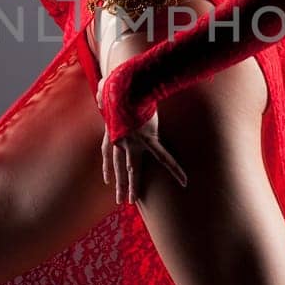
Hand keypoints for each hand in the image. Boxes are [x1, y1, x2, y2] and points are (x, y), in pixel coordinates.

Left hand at [96, 73, 186, 203]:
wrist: (125, 84)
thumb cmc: (117, 83)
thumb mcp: (106, 91)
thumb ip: (104, 96)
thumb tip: (101, 93)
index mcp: (112, 131)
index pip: (107, 153)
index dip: (108, 168)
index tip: (108, 181)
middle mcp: (121, 140)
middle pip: (119, 167)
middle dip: (120, 185)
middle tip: (120, 200)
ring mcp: (134, 142)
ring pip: (133, 168)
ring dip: (132, 185)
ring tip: (132, 201)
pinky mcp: (149, 139)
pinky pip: (163, 157)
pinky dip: (174, 168)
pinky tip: (183, 180)